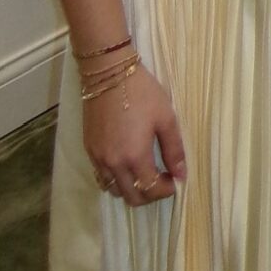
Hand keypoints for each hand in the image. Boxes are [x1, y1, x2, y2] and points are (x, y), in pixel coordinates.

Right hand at [83, 57, 185, 205]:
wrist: (109, 73)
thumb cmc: (142, 92)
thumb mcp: (165, 118)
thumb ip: (174, 150)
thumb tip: (182, 175)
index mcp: (134, 157)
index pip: (151, 190)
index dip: (166, 190)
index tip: (175, 180)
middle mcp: (113, 164)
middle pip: (131, 197)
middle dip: (150, 195)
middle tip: (162, 180)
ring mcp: (98, 158)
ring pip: (114, 190)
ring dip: (131, 189)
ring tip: (144, 174)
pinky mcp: (89, 150)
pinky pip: (101, 177)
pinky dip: (115, 180)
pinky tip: (126, 165)